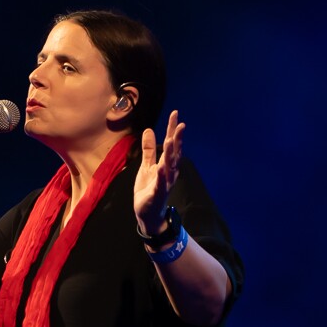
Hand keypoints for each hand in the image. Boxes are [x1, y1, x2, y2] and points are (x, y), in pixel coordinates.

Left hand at [134, 110, 184, 234]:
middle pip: (174, 153)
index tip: (175, 114)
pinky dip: (161, 175)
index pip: (171, 144)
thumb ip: (148, 149)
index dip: (172, 129)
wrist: (147, 213)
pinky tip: (161, 167)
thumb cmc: (149, 189)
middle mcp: (169, 172)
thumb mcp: (146, 166)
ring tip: (170, 140)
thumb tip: (149, 129)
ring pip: (169, 166)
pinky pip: (161, 183)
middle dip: (177, 139)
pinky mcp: (158, 193)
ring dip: (170, 154)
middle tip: (180, 124)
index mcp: (166, 164)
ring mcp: (165, 182)